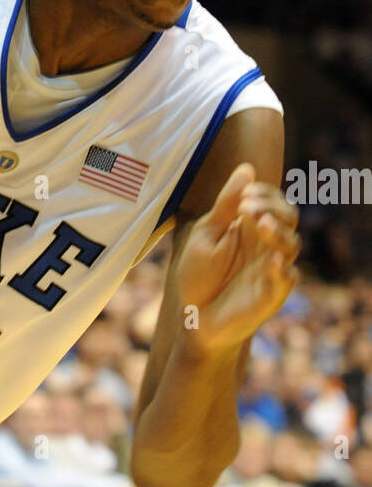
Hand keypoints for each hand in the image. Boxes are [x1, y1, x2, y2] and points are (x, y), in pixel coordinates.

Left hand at [175, 163, 299, 352]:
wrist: (193, 318)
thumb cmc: (198, 276)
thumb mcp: (206, 235)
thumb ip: (226, 204)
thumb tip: (247, 168)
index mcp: (251, 228)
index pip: (272, 201)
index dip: (264, 194)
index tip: (244, 196)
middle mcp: (266, 245)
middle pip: (289, 217)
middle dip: (272, 208)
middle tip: (246, 208)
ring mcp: (272, 269)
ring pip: (292, 244)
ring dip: (278, 232)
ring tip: (260, 223)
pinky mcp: (273, 293)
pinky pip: (287, 278)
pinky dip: (282, 267)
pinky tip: (272, 259)